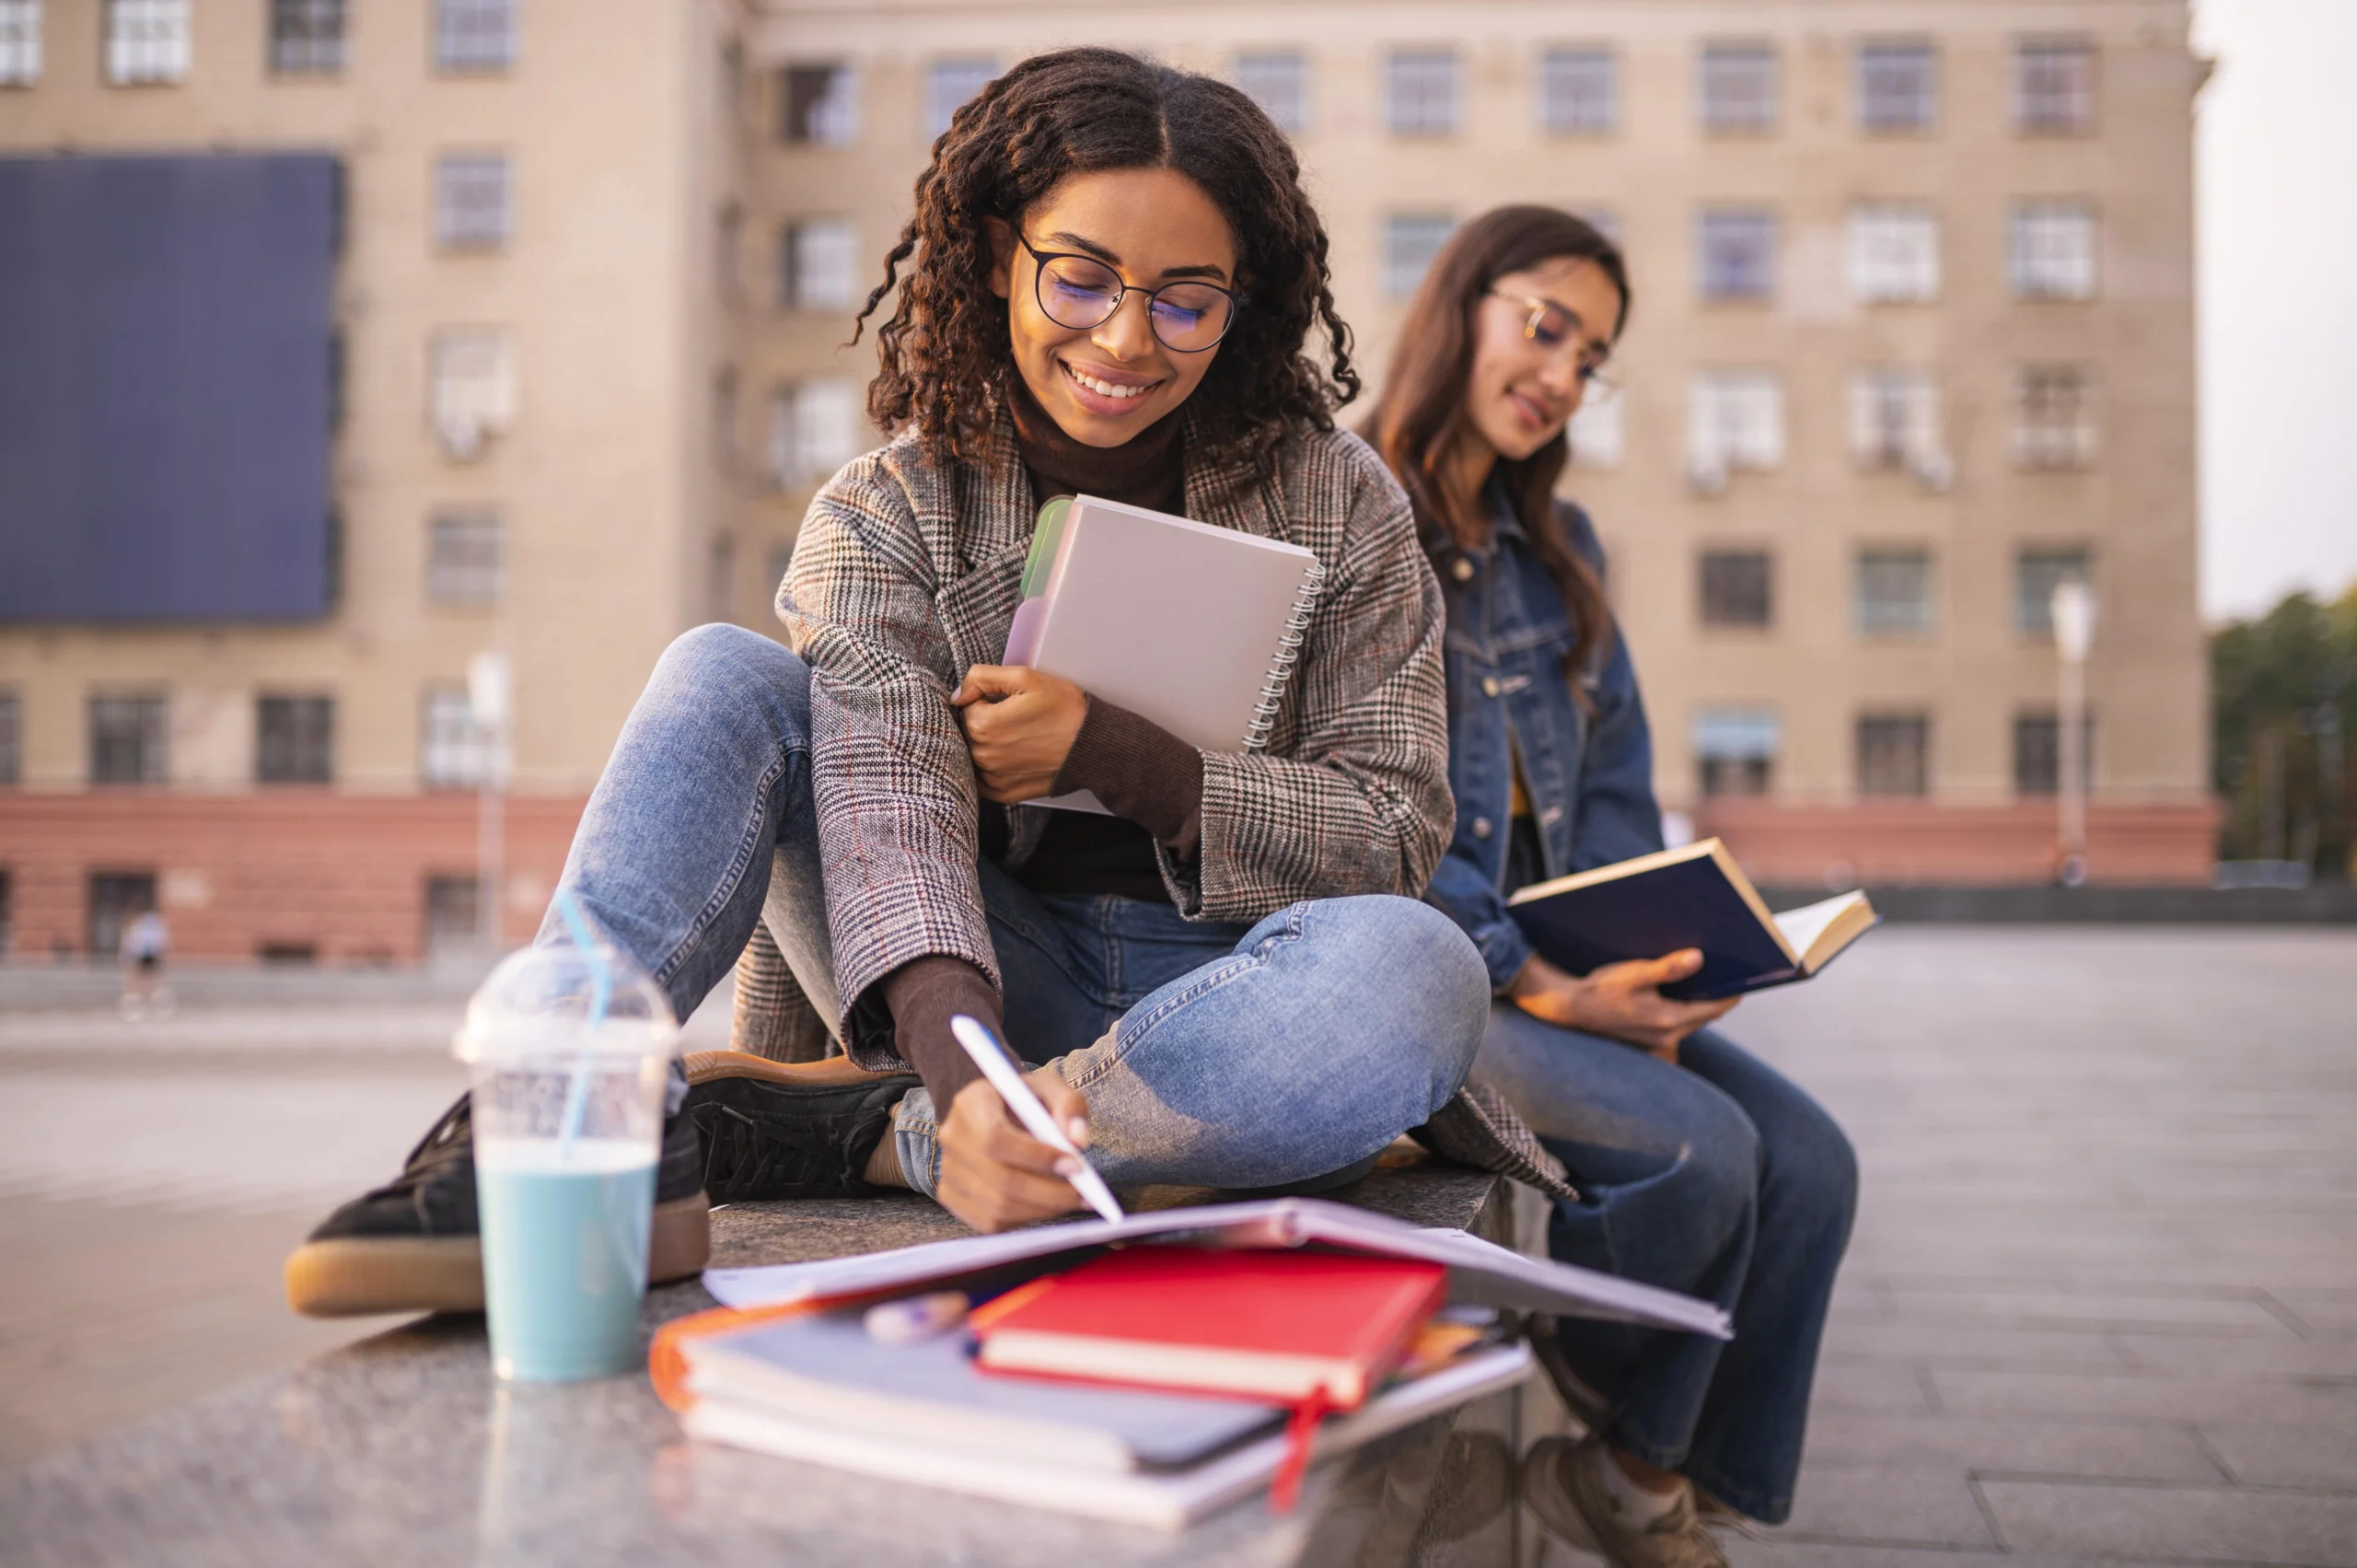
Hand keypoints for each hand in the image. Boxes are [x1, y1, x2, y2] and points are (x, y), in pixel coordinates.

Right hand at [934, 1064, 1093, 1232]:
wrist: (994, 1112)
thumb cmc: (1024, 1100)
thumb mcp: (1050, 1088)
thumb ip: (1069, 1106)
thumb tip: (1078, 1141)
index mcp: (971, 1103)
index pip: (996, 1139)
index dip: (1037, 1157)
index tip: (1076, 1165)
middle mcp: (952, 1137)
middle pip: (1000, 1180)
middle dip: (1050, 1193)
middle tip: (1084, 1195)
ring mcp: (947, 1171)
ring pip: (997, 1207)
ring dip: (1043, 1209)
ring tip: (1071, 1200)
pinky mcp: (951, 1196)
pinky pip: (990, 1223)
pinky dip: (1025, 1220)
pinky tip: (1045, 1205)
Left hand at [951, 665, 1087, 803]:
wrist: (1093, 745)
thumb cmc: (1064, 709)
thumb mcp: (1025, 677)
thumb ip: (982, 677)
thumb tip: (956, 695)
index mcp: (983, 725)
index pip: (966, 707)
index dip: (986, 700)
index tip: (1008, 702)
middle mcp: (982, 755)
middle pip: (967, 733)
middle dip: (984, 723)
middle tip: (1015, 720)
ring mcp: (992, 778)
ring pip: (974, 755)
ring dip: (988, 745)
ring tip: (1017, 738)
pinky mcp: (1003, 794)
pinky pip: (983, 779)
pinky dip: (992, 768)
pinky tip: (1013, 758)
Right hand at [1508, 950, 1738, 1063]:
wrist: (1566, 1009)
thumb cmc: (1598, 989)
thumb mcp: (1631, 974)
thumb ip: (1666, 968)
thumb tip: (1699, 958)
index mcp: (1667, 1020)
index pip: (1715, 1007)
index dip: (1733, 991)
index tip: (1748, 974)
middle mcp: (1667, 1035)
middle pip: (1707, 1013)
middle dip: (1720, 993)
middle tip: (1733, 969)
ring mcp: (1658, 1040)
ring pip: (1693, 1018)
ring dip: (1703, 999)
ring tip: (1711, 975)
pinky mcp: (1649, 1037)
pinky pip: (1678, 1022)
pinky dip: (1686, 1007)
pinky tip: (1682, 988)